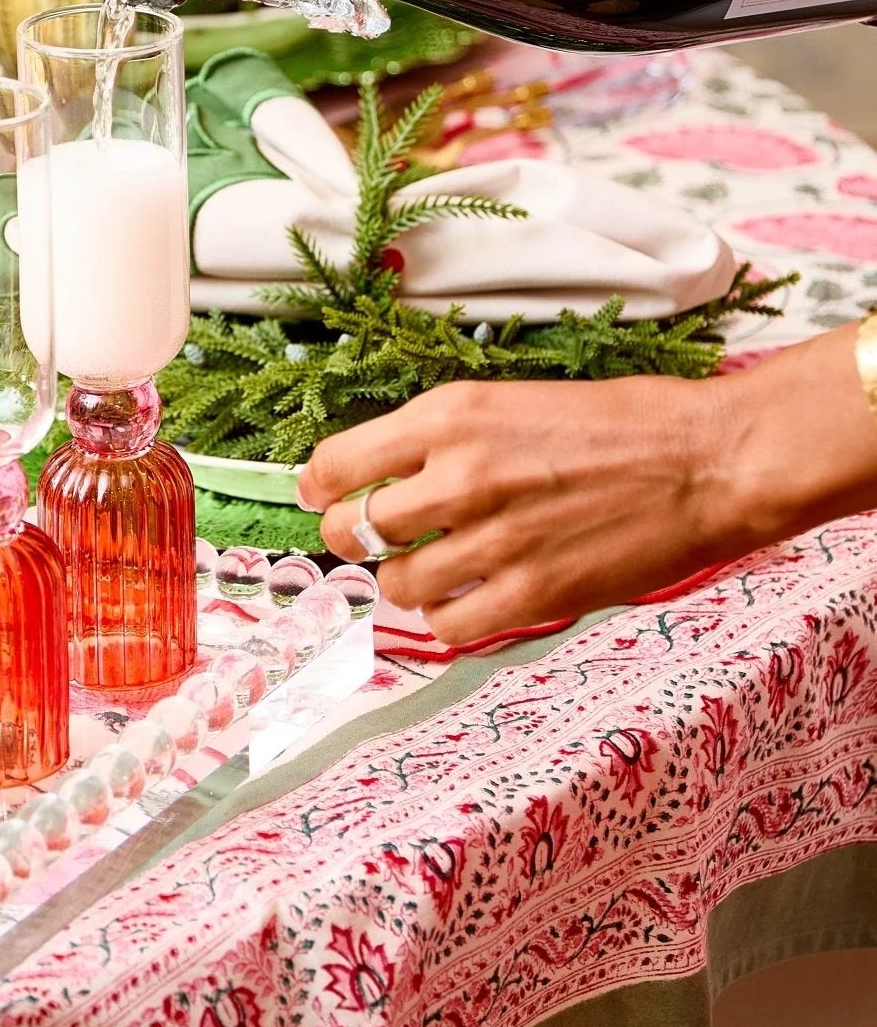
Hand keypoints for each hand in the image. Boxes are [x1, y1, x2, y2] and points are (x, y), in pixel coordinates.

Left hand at [296, 328, 876, 644]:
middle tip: (374, 539)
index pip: (337, 463)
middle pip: (353, 528)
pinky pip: (449, 626)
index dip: (320, 487)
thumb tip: (380, 475)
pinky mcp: (533, 592)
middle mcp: (460, 476)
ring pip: (396, 583)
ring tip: (439, 568)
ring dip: (406, 580)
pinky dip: (449, 618)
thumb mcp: (510, 401)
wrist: (706, 459)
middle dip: (354, 537)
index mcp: (450, 416)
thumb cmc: (619, 423)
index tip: (323, 497)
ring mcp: (494, 538)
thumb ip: (442, 439)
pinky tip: (472, 599)